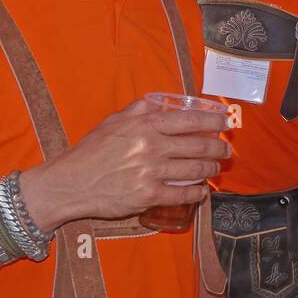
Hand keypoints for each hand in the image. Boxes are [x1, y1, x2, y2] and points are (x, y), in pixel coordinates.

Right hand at [19, 96, 231, 229]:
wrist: (70, 183)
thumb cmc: (91, 151)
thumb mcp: (113, 122)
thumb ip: (139, 110)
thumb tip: (162, 102)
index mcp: (144, 126)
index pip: (189, 120)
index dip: (213, 121)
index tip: (226, 122)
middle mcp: (151, 147)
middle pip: (198, 146)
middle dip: (219, 148)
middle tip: (226, 149)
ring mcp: (151, 172)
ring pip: (194, 170)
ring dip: (211, 169)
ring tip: (216, 168)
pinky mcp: (148, 196)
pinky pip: (181, 195)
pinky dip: (196, 194)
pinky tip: (202, 192)